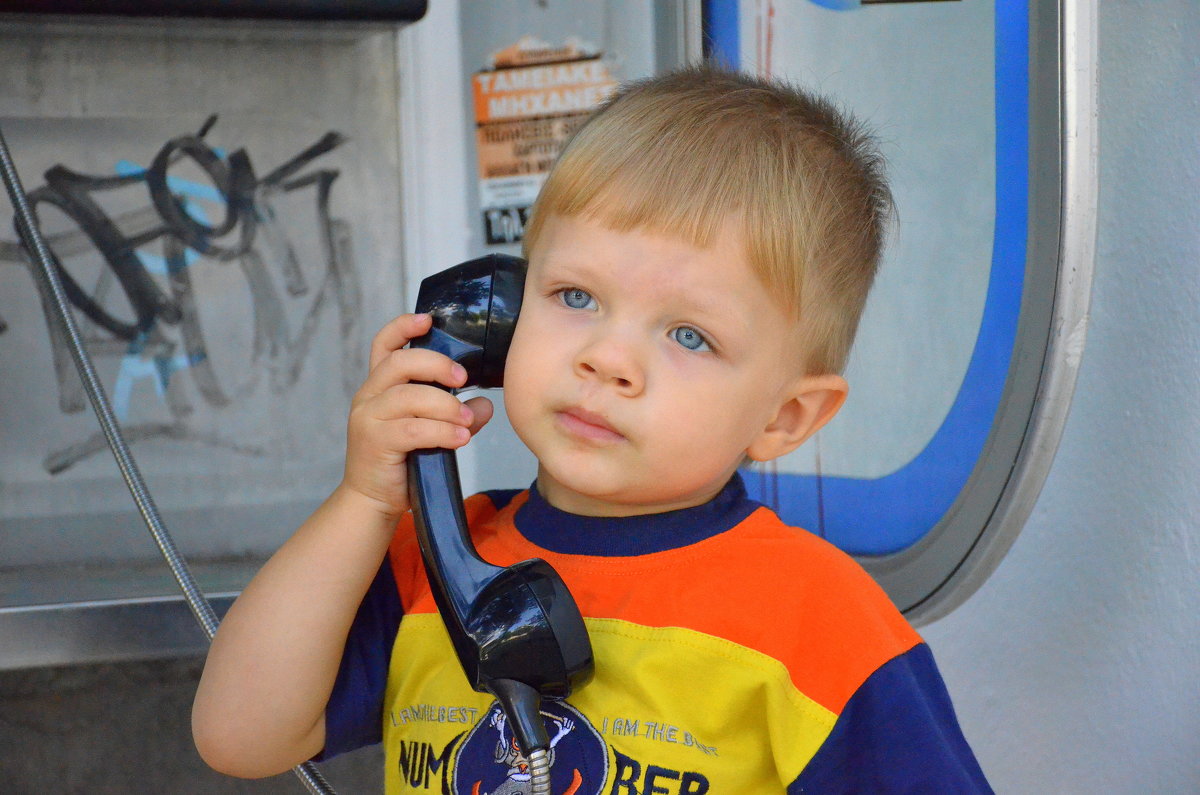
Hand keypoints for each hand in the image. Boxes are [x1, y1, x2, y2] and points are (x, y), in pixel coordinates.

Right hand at [340, 313, 493, 519]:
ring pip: (410, 397)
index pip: (383, 345)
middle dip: (436, 365)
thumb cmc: (403, 461)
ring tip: (468, 420)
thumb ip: (458, 415)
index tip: (429, 320)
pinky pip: (413, 429)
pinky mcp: (375, 442)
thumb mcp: (431, 432)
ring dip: (446, 406)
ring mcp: (368, 418)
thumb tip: (486, 404)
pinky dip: (442, 431)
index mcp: (379, 386)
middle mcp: (369, 396)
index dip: (403, 327)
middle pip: (400, 363)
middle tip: (463, 379)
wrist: (372, 500)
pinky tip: (460, 437)